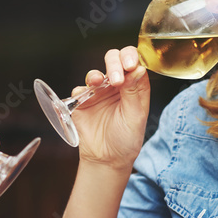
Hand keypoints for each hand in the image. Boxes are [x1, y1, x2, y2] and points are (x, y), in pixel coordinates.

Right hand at [72, 46, 149, 169]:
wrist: (106, 160)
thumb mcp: (135, 117)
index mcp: (135, 87)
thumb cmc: (126, 140)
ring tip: (96, 82)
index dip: (131, 58)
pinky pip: (79, 90)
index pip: (134, 62)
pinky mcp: (83, 102)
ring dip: (95, 74)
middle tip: (115, 78)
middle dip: (114, 63)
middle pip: (114, 60)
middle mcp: (117, 86)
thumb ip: (134, 92)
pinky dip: (80, 91)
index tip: (130, 65)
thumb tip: (138, 69)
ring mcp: (99, 93)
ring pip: (95, 73)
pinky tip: (84, 97)